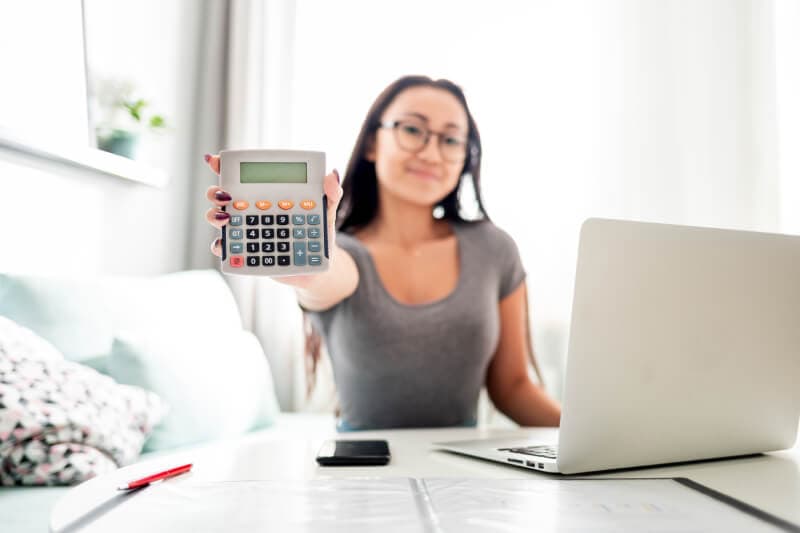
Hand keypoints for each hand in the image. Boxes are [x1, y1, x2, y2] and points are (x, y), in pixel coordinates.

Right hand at [203, 154, 343, 285]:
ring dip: (215, 217)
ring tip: (226, 219)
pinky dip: (222, 247)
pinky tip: (225, 245)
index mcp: (265, 194)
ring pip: (219, 220)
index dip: (223, 165)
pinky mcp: (247, 252)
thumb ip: (331, 193)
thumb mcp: (326, 210)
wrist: (319, 264)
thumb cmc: (318, 232)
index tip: (215, 160)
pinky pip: (228, 250)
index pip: (241, 176)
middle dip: (215, 192)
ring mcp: (246, 231)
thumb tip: (332, 175)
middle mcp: (250, 210)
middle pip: (221, 196)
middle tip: (224, 196)